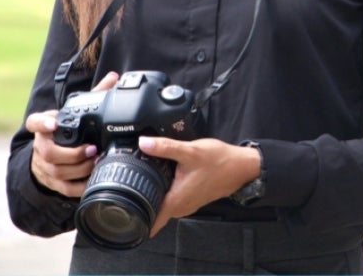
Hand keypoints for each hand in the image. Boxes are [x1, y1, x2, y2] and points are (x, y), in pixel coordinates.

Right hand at [26, 71, 119, 196]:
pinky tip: (92, 179)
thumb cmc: (65, 130)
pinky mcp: (52, 182)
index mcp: (43, 127)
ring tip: (96, 162)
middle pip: (49, 153)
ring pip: (57, 171)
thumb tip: (115, 77)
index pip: (34, 122)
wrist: (50, 153)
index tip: (53, 124)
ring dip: (79, 169)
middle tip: (92, 149)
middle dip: (72, 154)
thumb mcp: (75, 112)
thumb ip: (93, 94)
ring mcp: (44, 166)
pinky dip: (79, 186)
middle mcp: (41, 147)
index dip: (42, 124)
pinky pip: (64, 188)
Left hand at [138, 136, 261, 236]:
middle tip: (126, 186)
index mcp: (176, 201)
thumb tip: (143, 143)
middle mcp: (181, 206)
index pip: (150, 221)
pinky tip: (163, 177)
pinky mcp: (192, 197)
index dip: (134, 219)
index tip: (120, 214)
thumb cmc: (219, 162)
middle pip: (153, 211)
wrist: (241, 167)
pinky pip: (173, 199)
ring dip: (153, 195)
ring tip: (141, 179)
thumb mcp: (189, 151)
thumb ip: (165, 147)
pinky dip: (165, 191)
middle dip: (139, 201)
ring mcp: (187, 203)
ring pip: (163, 204)